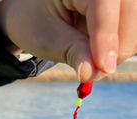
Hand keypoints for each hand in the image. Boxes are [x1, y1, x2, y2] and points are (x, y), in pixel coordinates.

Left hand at [0, 0, 136, 81]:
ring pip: (135, 22)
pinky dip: (122, 46)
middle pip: (129, 11)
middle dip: (118, 46)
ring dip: (121, 49)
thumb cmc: (35, 22)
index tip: (104, 68)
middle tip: (97, 73)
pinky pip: (133, 29)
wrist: (31, 13)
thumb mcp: (46, 38)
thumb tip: (93, 72)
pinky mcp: (122, 8)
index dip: (106, 37)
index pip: (104, 5)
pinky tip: (102, 55)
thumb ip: (72, 51)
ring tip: (94, 64)